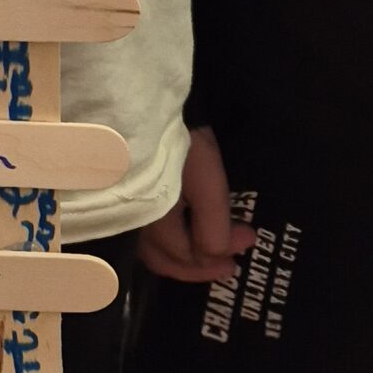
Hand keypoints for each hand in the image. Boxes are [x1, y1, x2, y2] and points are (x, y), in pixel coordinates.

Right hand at [136, 125, 253, 284]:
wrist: (144, 106)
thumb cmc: (179, 146)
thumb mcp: (206, 184)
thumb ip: (213, 227)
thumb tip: (224, 256)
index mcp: (154, 225)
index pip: (188, 257)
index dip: (220, 256)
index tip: (250, 239)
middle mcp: (133, 227)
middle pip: (165, 261)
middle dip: (200, 266)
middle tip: (230, 265)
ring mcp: (124, 214)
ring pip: (152, 252)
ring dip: (183, 258)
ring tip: (208, 254)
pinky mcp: (123, 201)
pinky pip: (143, 237)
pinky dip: (166, 244)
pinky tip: (180, 237)